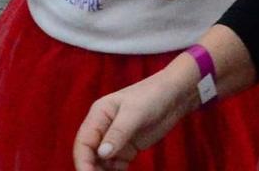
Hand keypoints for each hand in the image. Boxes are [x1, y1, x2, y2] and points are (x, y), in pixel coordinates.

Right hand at [74, 67, 198, 170]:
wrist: (176, 95)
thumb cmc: (153, 96)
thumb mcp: (134, 113)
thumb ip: (118, 133)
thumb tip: (101, 154)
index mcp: (98, 115)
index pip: (83, 143)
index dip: (82, 162)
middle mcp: (103, 129)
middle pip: (90, 156)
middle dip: (92, 170)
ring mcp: (115, 140)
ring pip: (102, 163)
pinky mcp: (127, 149)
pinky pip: (116, 166)